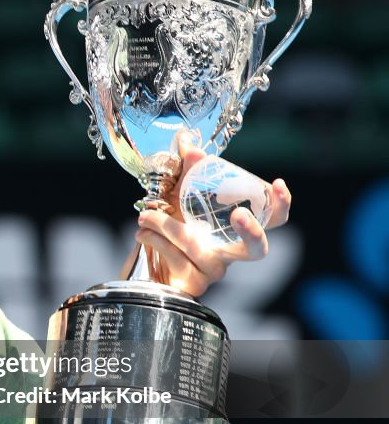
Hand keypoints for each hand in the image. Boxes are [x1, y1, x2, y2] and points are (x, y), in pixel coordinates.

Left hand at [135, 131, 291, 295]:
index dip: (281, 205)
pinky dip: (156, 239)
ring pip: (197, 246)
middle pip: (256, 249)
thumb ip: (186, 170)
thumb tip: (186, 140)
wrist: (144, 261)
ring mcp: (212, 271)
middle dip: (251, 231)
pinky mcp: (191, 283)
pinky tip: (142, 232)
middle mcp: (230, 253)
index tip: (277, 184)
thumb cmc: (171, 227)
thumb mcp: (177, 195)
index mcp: (237, 229)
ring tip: (145, 213)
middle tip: (239, 214)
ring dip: (168, 224)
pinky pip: (176, 258)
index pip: (273, 220)